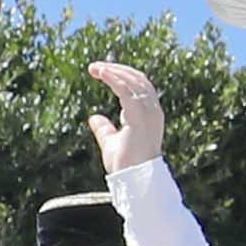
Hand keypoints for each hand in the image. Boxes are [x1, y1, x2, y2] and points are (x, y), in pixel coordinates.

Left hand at [83, 58, 167, 178]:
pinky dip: (114, 79)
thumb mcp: (110, 142)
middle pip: (138, 79)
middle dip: (117, 69)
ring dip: (114, 71)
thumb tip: (93, 117)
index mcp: (149, 115)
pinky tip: (101, 72)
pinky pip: (127, 90)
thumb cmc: (125, 165)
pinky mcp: (139, 117)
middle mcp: (152, 111)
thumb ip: (104, 129)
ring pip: (134, 81)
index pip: (139, 87)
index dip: (122, 76)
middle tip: (95, 66)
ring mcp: (148, 113)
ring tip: (95, 67)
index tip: (102, 72)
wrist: (132, 180)